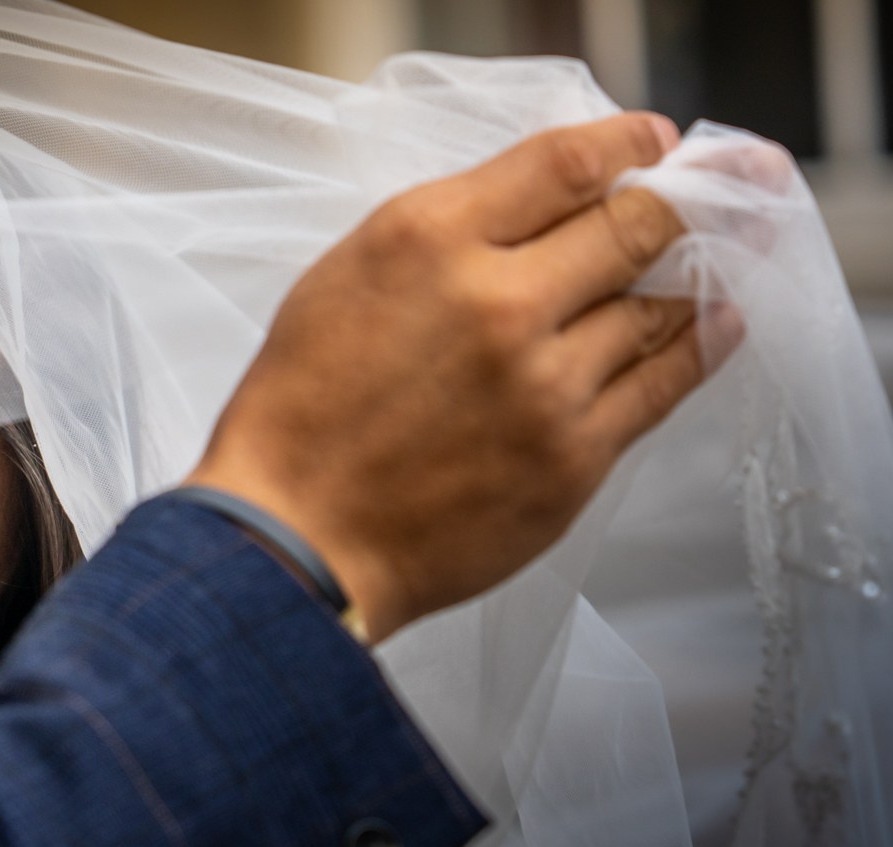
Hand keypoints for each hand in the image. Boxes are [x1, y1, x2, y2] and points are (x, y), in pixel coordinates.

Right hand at [187, 112, 743, 643]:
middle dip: (678, 205)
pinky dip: (700, 345)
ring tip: (714, 261)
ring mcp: (545, 383)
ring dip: (693, 275)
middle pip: (633, 225)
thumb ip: (443, 233)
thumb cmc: (304, 412)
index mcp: (426, 242)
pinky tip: (717, 323)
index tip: (650, 145)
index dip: (625, 144)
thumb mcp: (344, 279)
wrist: (294, 538)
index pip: (563, 160)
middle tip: (710, 197)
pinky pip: (664, 384)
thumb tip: (541, 208)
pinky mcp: (574, 456)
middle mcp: (496, 301)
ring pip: (660, 305)